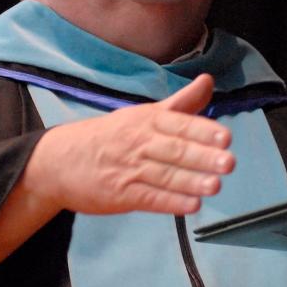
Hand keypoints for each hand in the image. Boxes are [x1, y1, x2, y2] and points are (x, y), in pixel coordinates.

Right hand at [21, 73, 235, 215]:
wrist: (58, 161)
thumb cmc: (109, 136)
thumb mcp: (142, 114)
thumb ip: (181, 103)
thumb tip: (209, 80)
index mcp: (146, 120)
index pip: (178, 124)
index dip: (202, 131)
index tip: (225, 137)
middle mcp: (138, 142)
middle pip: (173, 150)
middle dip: (202, 156)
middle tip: (228, 162)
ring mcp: (128, 169)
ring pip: (164, 175)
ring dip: (191, 181)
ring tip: (216, 185)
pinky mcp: (121, 194)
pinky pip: (150, 198)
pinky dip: (171, 202)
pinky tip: (191, 206)